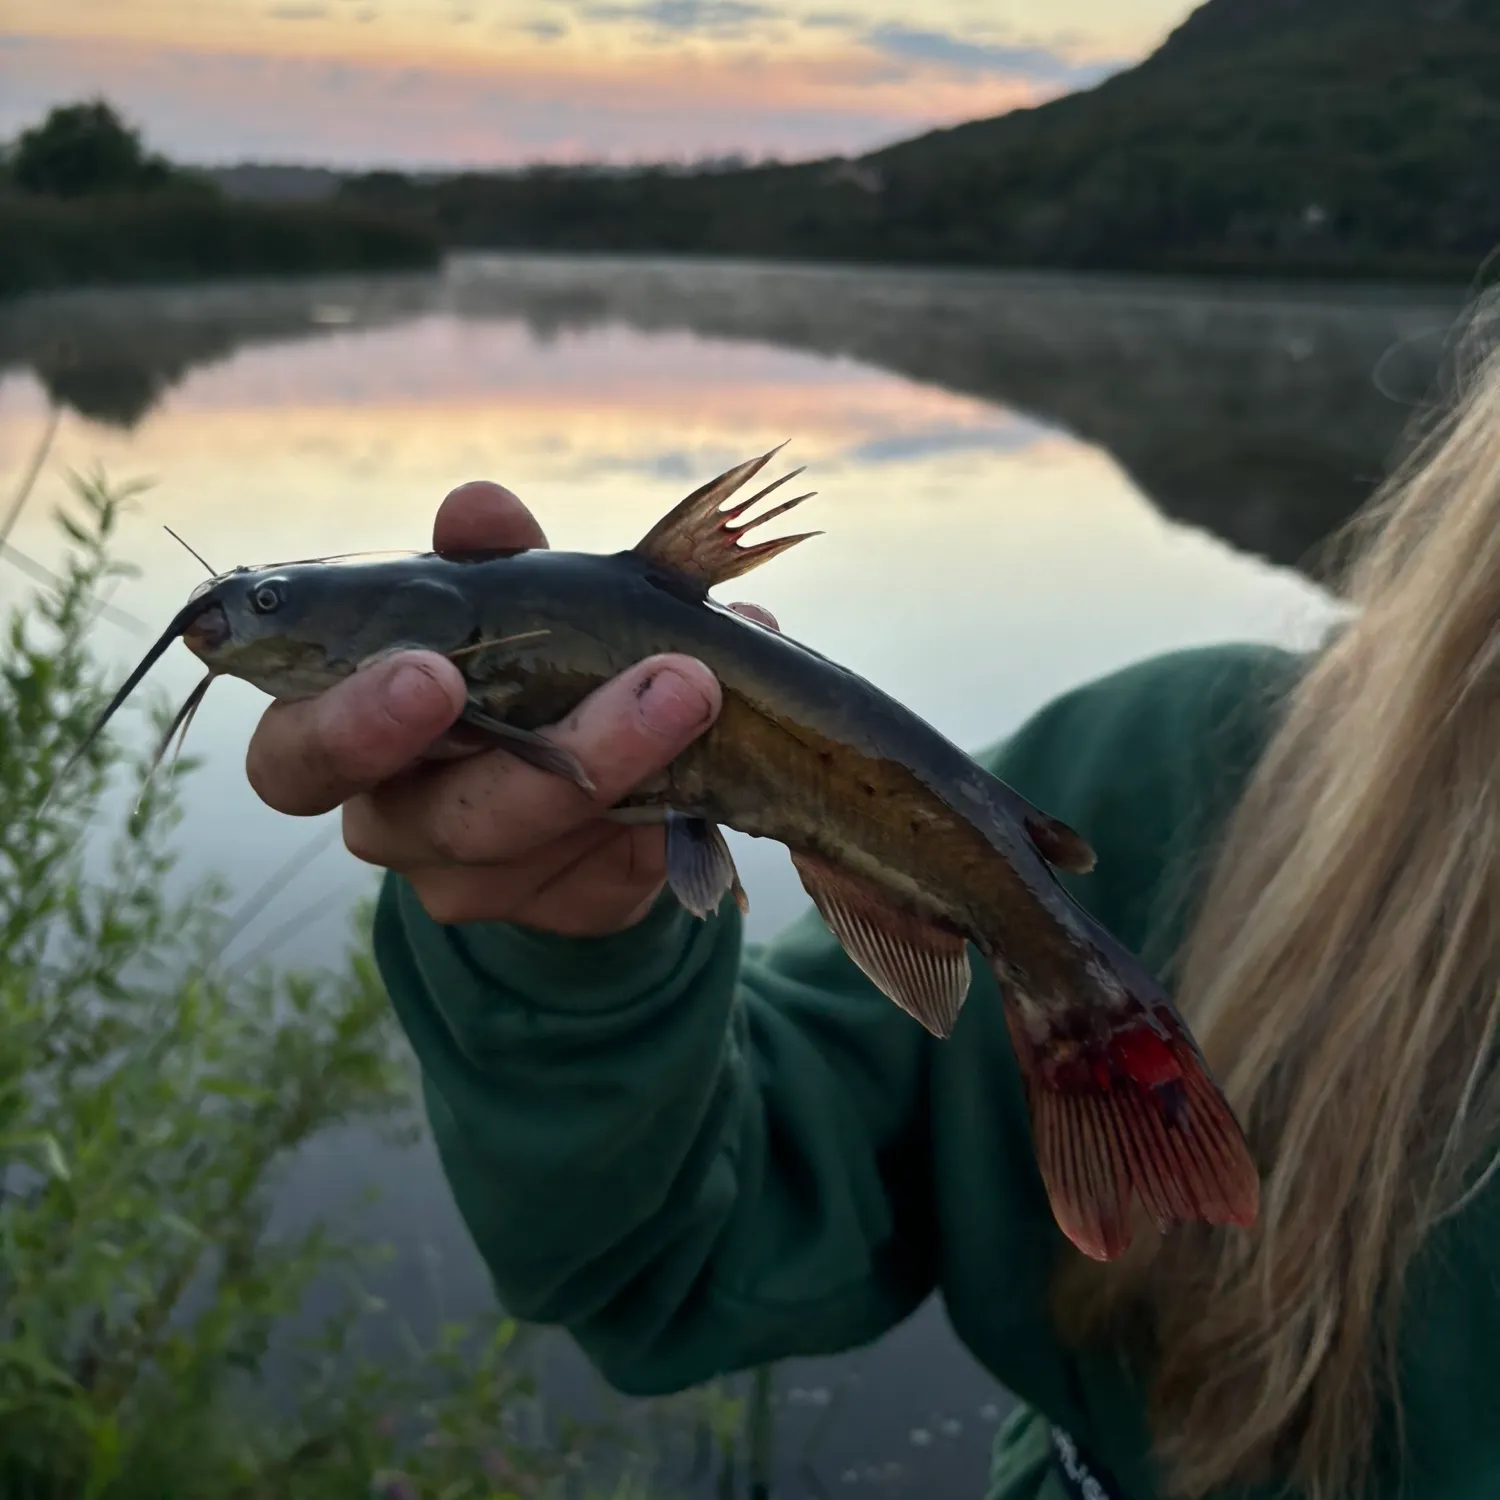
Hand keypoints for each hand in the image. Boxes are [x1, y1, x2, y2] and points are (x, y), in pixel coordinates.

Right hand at [245, 479, 776, 935]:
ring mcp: (468, 881)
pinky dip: (664, 805)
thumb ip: (485, 563)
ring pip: (536, 840)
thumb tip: (479, 508)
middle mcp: (390, 820)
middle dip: (531, 762)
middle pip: (432, 817)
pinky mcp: (555, 909)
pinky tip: (703, 759)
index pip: (297, 756)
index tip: (431, 669)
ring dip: (623, 758)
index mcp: (339, 742)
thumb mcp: (499, 610)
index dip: (350, 723)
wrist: (568, 790)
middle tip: (640, 684)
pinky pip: (609, 867)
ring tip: (694, 687)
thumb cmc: (505, 674)